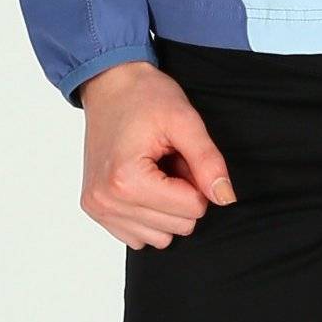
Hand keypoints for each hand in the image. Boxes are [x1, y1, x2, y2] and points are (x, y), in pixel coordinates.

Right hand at [77, 59, 236, 248]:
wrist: (109, 83)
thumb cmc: (144, 95)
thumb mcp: (184, 119)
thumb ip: (208, 161)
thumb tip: (225, 197)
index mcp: (126, 180)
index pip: (191, 210)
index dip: (197, 179)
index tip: (180, 152)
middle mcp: (107, 201)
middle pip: (177, 227)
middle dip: (182, 193)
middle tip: (169, 158)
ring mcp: (99, 208)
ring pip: (159, 238)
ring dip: (166, 206)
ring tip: (156, 168)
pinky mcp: (97, 210)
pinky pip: (138, 236)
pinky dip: (148, 213)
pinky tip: (143, 181)